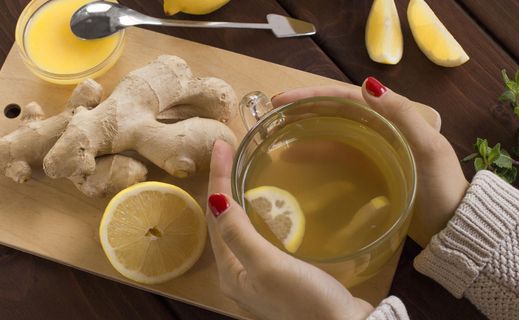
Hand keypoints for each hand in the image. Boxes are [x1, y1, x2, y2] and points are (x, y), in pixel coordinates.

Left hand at [206, 140, 373, 319]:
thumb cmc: (304, 299)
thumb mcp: (267, 266)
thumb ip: (238, 233)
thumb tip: (214, 198)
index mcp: (230, 271)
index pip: (216, 215)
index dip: (217, 178)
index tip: (221, 144)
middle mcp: (240, 273)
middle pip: (226, 220)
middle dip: (225, 185)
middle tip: (231, 152)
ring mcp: (262, 274)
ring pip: (245, 226)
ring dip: (242, 197)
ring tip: (245, 168)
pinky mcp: (284, 273)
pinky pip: (266, 235)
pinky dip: (265, 213)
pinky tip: (275, 201)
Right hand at [272, 78, 468, 246]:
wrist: (454, 224)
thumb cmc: (443, 185)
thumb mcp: (427, 147)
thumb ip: (402, 114)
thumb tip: (367, 84)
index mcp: (393, 116)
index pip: (346, 97)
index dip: (313, 95)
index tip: (283, 100)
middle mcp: (380, 128)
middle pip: (334, 112)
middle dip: (303, 110)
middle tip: (272, 115)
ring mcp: (373, 150)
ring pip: (333, 133)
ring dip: (306, 133)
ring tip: (277, 139)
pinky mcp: (369, 170)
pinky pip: (338, 156)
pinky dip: (316, 155)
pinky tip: (298, 162)